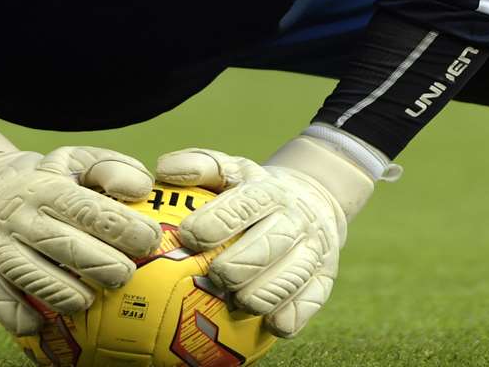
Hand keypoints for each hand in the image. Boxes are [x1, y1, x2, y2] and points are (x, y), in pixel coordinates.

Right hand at [0, 113, 162, 335]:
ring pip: (25, 273)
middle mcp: (17, 215)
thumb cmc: (50, 179)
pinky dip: (17, 316)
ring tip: (88, 302)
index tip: (149, 240)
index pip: (86, 209)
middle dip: (98, 264)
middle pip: (59, 244)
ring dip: (60, 292)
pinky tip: (41, 325)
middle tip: (124, 276)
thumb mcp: (78, 161)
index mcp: (46, 187)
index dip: (121, 227)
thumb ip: (113, 169)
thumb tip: (141, 189)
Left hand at [154, 131, 383, 337]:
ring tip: (233, 301)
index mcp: (269, 191)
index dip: (216, 223)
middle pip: (270, 246)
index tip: (189, 236)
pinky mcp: (324, 279)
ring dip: (259, 295)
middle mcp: (296, 220)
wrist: (313, 199)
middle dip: (236, 266)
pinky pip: (308, 304)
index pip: (246, 205)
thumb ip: (197, 166)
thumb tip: (163, 172)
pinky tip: (266, 322)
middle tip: (213, 277)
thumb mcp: (230, 168)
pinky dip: (287, 316)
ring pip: (290, 279)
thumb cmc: (252, 189)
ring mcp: (314, 251)